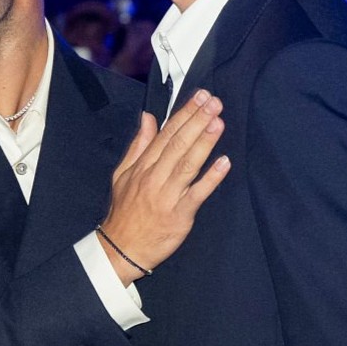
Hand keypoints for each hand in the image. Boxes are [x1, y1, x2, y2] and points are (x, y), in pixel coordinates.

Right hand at [100, 89, 229, 284]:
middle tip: (214, 102)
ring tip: (218, 122)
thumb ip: (138, 145)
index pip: (166, 134)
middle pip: (178, 144)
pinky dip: (211, 178)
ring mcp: (168, 195)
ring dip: (204, 142)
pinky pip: (197, 193)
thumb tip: (149, 118)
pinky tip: (224, 162)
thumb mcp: (122, 174)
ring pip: (188, 164)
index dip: (184, 114)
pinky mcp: (180, 214)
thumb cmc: (124, 211)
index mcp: (142, 166)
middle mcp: (155, 177)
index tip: (199, 97)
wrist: (121, 248)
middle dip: (197, 120)